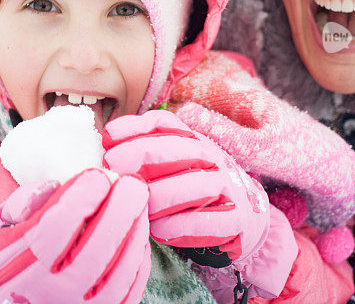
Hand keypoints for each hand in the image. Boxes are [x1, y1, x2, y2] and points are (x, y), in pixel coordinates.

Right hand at [0, 169, 150, 303]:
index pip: (58, 224)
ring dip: (135, 227)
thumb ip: (24, 201)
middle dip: (120, 206)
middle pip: (96, 247)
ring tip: (137, 200)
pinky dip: (138, 253)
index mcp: (22, 263)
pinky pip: (131, 284)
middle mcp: (51, 290)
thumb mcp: (7, 224)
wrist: (18, 297)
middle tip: (129, 182)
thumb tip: (54, 187)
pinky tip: (137, 228)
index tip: (99, 174)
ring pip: (120, 268)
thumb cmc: (17, 253)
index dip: (85, 193)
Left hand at [102, 109, 269, 262]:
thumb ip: (140, 150)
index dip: (134, 129)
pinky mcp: (239, 218)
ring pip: (196, 184)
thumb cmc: (194, 189)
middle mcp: (212, 157)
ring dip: (162, 194)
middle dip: (142, 156)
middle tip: (114, 170)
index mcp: (192, 140)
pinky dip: (183, 225)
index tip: (108, 142)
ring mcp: (229, 186)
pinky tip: (160, 230)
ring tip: (138, 204)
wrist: (246, 217)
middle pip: (179, 148)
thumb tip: (109, 139)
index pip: (164, 123)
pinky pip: (212, 220)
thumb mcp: (169, 165)